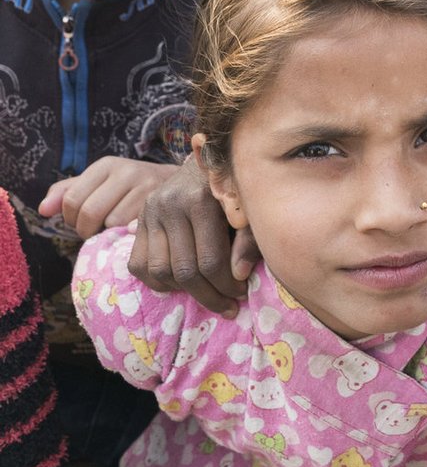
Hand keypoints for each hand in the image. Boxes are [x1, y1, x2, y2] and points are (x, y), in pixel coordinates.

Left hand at [39, 158, 179, 239]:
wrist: (177, 183)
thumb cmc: (129, 187)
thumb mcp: (98, 182)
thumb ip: (66, 192)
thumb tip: (43, 210)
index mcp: (106, 165)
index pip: (72, 199)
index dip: (71, 219)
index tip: (81, 221)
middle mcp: (127, 171)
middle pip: (89, 213)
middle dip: (87, 230)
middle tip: (95, 232)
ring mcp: (147, 187)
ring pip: (112, 224)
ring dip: (110, 234)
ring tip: (116, 229)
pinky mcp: (162, 206)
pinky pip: (134, 230)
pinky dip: (127, 236)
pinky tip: (131, 232)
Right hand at [127, 157, 258, 317]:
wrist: (206, 162)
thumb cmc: (234, 190)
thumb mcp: (248, 210)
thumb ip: (248, 241)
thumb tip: (239, 275)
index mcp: (200, 199)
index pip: (210, 260)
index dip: (227, 286)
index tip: (241, 294)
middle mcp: (170, 204)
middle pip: (185, 271)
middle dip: (209, 296)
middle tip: (227, 305)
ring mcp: (150, 212)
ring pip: (160, 272)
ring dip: (183, 292)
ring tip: (205, 292)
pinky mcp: (139, 220)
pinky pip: (139, 265)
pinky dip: (157, 282)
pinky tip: (180, 283)